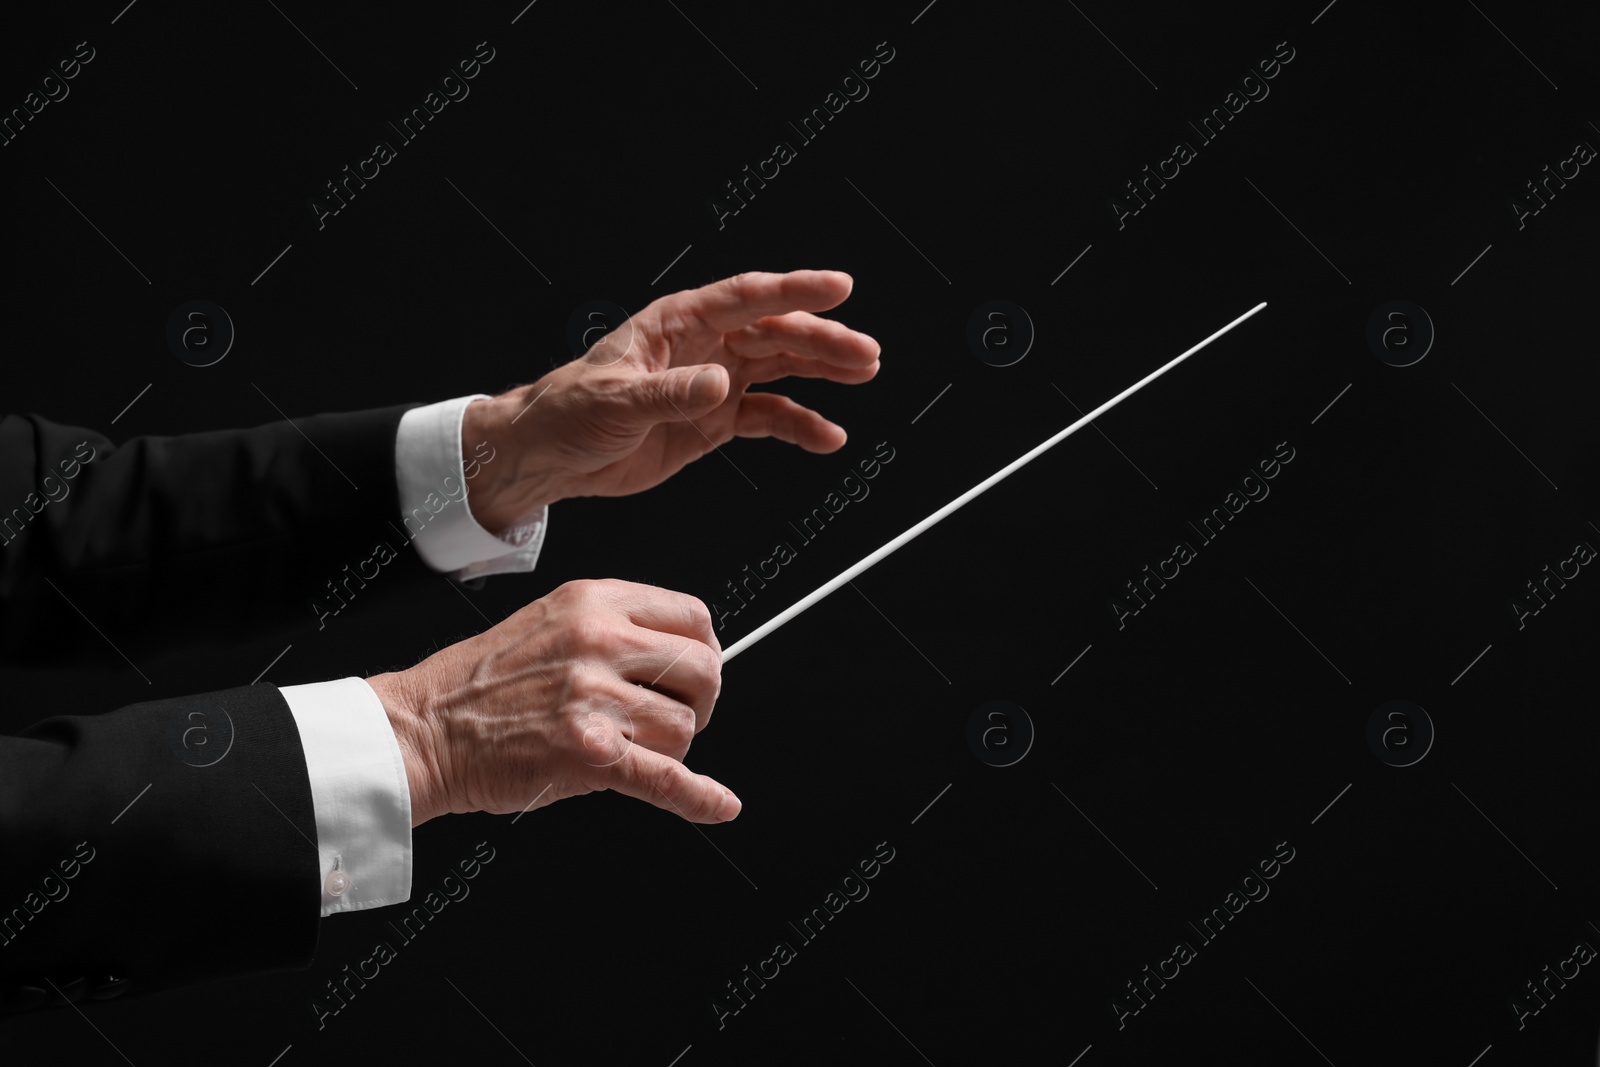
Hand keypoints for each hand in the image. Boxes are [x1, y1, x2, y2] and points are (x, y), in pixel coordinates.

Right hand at [366, 578, 735, 826]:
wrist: (423, 729)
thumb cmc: (480, 684)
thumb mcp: (552, 621)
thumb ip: (614, 628)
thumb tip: (681, 654)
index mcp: (594, 602)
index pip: (692, 617)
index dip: (702, 652)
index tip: (693, 675)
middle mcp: (599, 641)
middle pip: (701, 671)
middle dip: (698, 702)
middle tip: (670, 719)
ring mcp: (594, 698)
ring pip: (683, 728)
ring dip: (669, 748)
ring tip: (628, 748)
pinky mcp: (589, 754)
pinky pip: (665, 778)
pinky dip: (698, 798)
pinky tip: (719, 805)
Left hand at [463, 270, 880, 530]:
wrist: (553, 454)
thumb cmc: (570, 411)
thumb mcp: (617, 401)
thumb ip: (671, 393)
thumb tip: (717, 382)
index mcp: (678, 323)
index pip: (747, 297)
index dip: (795, 289)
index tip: (838, 287)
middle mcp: (704, 346)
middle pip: (776, 333)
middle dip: (823, 340)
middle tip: (863, 353)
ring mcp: (713, 382)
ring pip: (781, 369)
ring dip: (821, 373)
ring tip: (860, 376)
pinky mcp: (715, 420)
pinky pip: (768, 418)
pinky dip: (799, 426)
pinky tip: (824, 436)